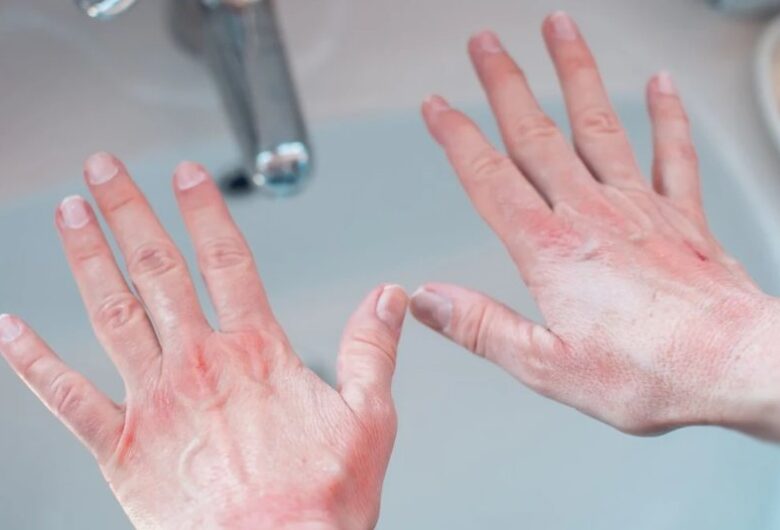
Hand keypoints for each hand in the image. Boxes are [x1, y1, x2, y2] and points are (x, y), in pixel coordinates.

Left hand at [0, 154, 407, 528]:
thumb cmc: (317, 501)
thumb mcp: (371, 417)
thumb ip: (374, 349)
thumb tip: (387, 298)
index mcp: (256, 354)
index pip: (228, 260)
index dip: (204, 211)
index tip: (186, 174)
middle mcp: (199, 365)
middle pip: (159, 269)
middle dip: (128, 212)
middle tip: (105, 171)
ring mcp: (154, 403)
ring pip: (112, 312)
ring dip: (88, 258)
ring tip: (70, 216)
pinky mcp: (121, 449)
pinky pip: (66, 398)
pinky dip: (33, 361)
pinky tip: (11, 330)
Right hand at [413, 12, 779, 438]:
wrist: (734, 365)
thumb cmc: (650, 373)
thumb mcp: (545, 366)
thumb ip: (481, 327)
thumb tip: (428, 300)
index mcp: (551, 249)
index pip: (490, 178)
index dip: (457, 137)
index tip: (437, 107)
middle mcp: (592, 215)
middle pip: (536, 135)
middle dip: (505, 83)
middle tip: (486, 44)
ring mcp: (640, 208)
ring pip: (598, 125)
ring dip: (574, 73)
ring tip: (559, 30)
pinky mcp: (683, 216)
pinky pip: (674, 153)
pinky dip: (667, 115)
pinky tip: (660, 85)